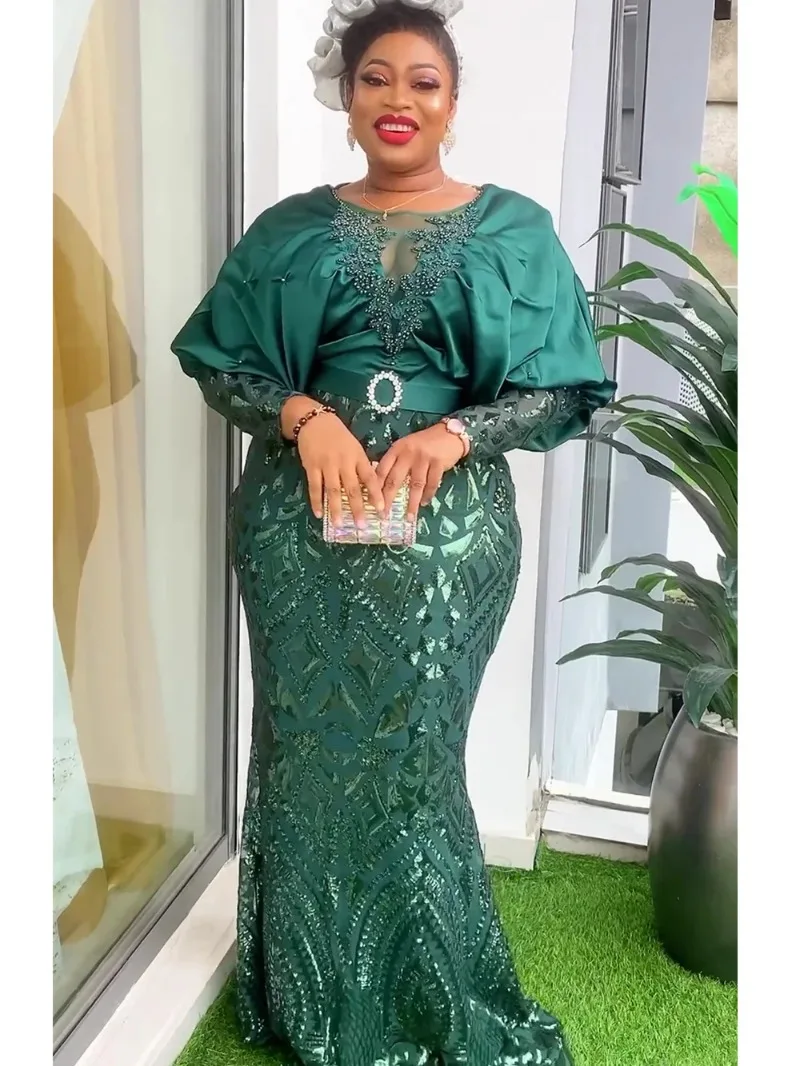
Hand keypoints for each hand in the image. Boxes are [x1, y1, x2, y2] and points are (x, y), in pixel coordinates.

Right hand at [282, 398, 383, 525]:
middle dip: (358, 508)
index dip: (376, 494)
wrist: (314, 420)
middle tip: (362, 526)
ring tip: (340, 525)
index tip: (382, 510)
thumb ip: (360, 465)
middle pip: (352, 488)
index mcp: (357, 456)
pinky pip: (314, 487)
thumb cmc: (337, 434)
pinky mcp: (311, 466)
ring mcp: (326, 465)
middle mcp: (344, 462)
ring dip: (336, 509)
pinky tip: (319, 514)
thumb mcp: (354, 446)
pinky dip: (316, 502)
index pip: (370, 478)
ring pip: (333, 491)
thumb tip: (370, 487)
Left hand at [376, 424, 464, 519]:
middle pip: (395, 479)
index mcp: (396, 449)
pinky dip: (428, 495)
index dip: (375, 487)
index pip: (382, 470)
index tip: (371, 503)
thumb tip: (383, 485)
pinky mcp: (438, 463)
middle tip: (383, 515)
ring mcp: (424, 458)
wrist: (449, 433)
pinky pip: (432, 483)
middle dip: (388, 499)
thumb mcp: (406, 447)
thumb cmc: (424, 443)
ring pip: (415, 485)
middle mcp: (408, 453)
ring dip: (412, 503)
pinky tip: (424, 503)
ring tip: (408, 517)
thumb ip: (396, 462)